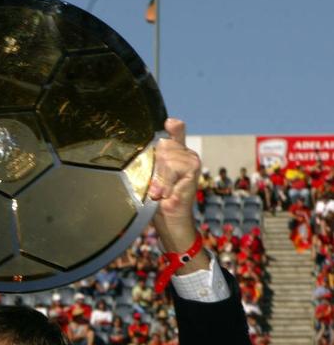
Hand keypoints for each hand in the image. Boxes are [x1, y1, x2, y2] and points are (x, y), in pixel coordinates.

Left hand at [150, 118, 208, 270]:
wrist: (169, 221)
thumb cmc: (157, 201)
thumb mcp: (150, 176)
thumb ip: (152, 159)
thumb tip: (150, 146)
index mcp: (176, 152)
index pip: (176, 130)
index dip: (173, 127)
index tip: (170, 123)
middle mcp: (186, 153)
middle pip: (163, 145)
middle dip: (154, 167)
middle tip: (157, 186)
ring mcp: (192, 160)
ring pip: (166, 155)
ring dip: (159, 177)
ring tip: (161, 191)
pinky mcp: (193, 169)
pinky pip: (171, 165)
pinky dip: (164, 181)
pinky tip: (165, 192)